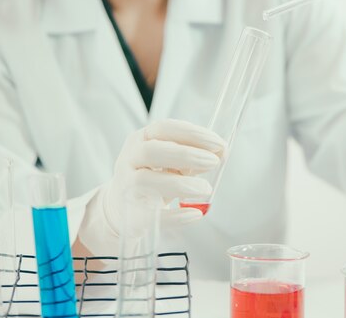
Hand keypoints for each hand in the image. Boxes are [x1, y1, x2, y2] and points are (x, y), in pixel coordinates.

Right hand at [102, 119, 224, 232]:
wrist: (122, 209)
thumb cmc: (152, 179)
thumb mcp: (171, 163)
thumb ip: (194, 156)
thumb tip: (222, 151)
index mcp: (140, 140)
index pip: (164, 129)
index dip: (192, 134)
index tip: (218, 143)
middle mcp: (129, 160)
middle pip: (152, 151)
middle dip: (185, 155)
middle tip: (213, 162)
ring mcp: (126, 186)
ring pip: (146, 181)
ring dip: (179, 184)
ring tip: (206, 190)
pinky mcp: (128, 214)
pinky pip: (149, 215)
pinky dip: (174, 216)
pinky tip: (194, 214)